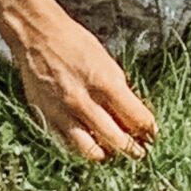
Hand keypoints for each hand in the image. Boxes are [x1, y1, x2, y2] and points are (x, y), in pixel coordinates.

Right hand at [5, 4, 156, 162]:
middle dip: (132, 149)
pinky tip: (91, 145)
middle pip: (117, 139)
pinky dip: (82, 149)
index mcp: (104, 82)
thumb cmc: (75, 43)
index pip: (136, 117)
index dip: (148, 129)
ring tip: (114, 153)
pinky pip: (68, 144)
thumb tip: (132, 115)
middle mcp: (84, 101)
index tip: (151, 135)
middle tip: (139, 152)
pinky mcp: (48, 117)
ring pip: (91, 150)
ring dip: (107, 155)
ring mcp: (64, 112)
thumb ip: (119, 90)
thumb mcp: (106, 62)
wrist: (38, 36)